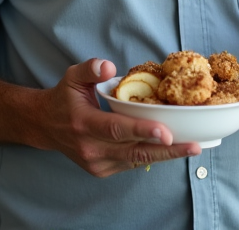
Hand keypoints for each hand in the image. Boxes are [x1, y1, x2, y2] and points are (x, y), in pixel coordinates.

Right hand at [37, 59, 199, 177]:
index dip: (142, 130)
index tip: (166, 131)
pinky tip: (171, 148)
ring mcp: (97, 163)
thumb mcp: (72, 77)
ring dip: (165, 155)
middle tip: (193, 146)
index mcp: (84, 124)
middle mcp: (90, 148)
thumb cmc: (64, 98)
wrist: (45, 126)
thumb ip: (90, 69)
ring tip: (192, 146)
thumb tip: (110, 67)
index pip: (117, 129)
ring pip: (137, 160)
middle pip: (134, 151)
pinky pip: (132, 163)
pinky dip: (152, 155)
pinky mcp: (102, 171)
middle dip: (167, 150)